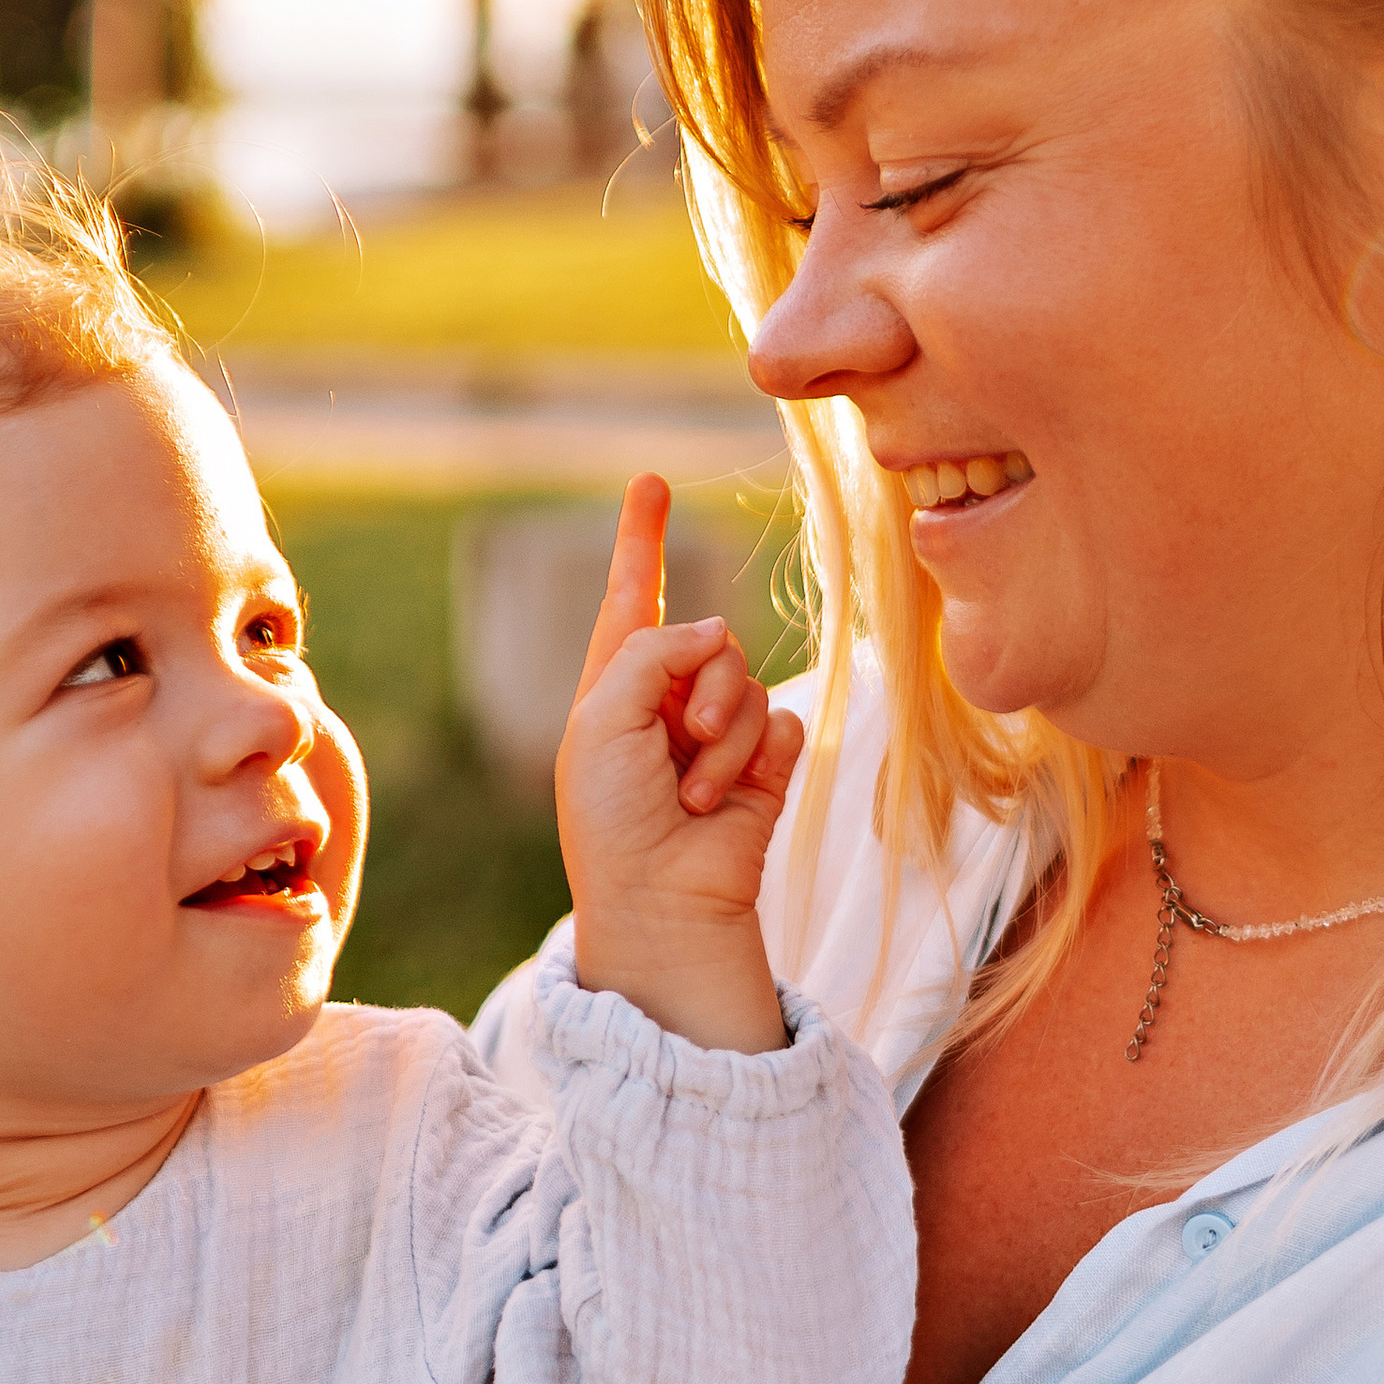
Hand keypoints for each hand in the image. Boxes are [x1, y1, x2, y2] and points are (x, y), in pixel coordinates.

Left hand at [555, 475, 800, 1054]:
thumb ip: (653, 651)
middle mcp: (667, 705)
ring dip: (722, 733)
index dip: (642, 540)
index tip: (649, 482)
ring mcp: (718, 736)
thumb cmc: (611, 819)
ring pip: (748, 680)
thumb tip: (718, 630)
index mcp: (613, 689)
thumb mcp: (601, 719)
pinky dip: (756, 756)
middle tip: (678, 739)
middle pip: (707, 639)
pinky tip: (727, 798)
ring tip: (692, 790)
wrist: (660, 901)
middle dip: (698, 683)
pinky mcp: (765, 766)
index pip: (634, 598)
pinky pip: (782, 721)